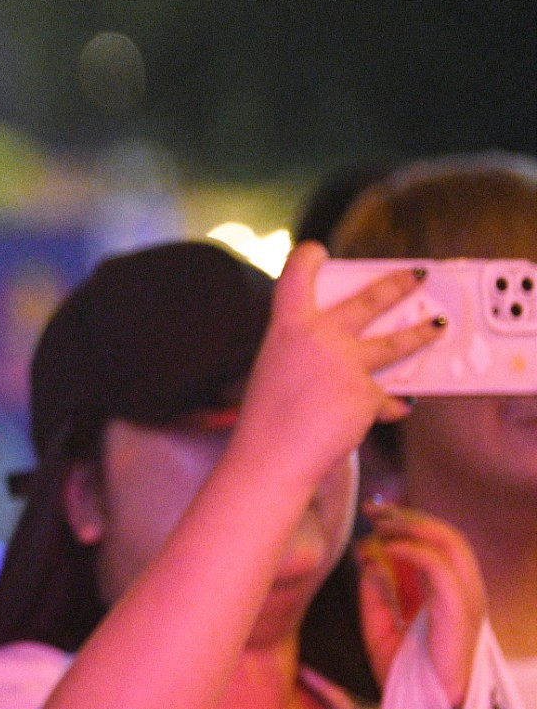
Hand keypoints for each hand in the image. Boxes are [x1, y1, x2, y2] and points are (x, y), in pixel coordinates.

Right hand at [232, 243, 439, 487]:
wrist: (272, 456)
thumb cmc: (269, 418)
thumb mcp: (279, 368)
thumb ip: (311, 351)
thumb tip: (358, 349)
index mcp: (286, 328)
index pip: (295, 276)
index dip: (308, 258)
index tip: (318, 252)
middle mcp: (318, 337)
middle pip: (369, 300)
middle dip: (398, 284)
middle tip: (417, 274)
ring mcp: (345, 364)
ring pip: (398, 343)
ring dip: (422, 332)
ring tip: (438, 327)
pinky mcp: (367, 393)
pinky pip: (389, 395)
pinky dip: (391, 403)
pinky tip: (394, 408)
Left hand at [358, 503, 486, 708]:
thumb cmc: (407, 676)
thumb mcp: (379, 628)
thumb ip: (376, 594)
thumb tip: (369, 558)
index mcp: (449, 596)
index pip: (439, 544)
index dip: (408, 522)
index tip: (373, 513)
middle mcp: (464, 594)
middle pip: (448, 537)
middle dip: (409, 517)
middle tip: (374, 511)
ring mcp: (467, 603)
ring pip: (453, 545)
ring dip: (414, 527)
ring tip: (381, 527)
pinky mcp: (460, 615)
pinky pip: (443, 571)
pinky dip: (415, 553)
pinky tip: (389, 550)